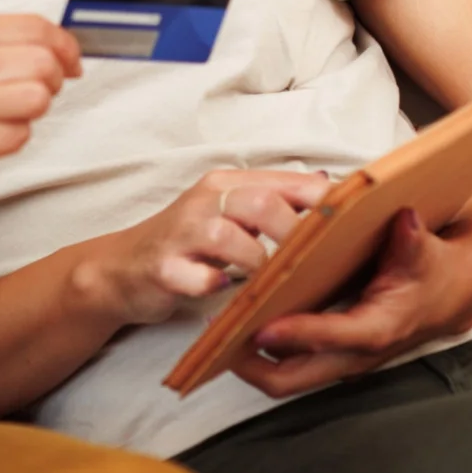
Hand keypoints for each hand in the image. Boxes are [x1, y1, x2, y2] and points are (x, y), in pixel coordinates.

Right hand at [0, 16, 82, 200]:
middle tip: (36, 90)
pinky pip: (19, 135)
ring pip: (36, 98)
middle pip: (41, 62)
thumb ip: (7, 42)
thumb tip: (67, 49)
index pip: (32, 27)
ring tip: (9, 113)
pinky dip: (14, 137)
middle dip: (52, 80)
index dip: (65, 45)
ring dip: (33, 111)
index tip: (71, 61)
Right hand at [75, 169, 333, 326]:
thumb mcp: (229, 212)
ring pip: (228, 236)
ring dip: (256, 261)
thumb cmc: (187, 242)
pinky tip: (225, 290)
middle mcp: (206, 201)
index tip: (350, 225)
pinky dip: (216, 285)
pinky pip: (197, 276)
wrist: (121, 269)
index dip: (323, 201)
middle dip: (294, 234)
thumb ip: (274, 201)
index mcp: (228, 184)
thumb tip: (330, 185)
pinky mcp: (163, 267)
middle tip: (313, 261)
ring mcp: (181, 233)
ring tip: (267, 279)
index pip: (287, 182)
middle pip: (262, 203)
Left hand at [233, 209, 471, 398]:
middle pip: (292, 378)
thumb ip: (413, 240)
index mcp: (377, 328)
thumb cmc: (431, 272)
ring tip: (215, 332)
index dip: (296, 334)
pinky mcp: (327, 356)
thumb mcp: (426, 252)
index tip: (259, 324)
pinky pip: (285, 365)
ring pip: (282, 377)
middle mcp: (353, 354)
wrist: (443, 297)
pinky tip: (236, 325)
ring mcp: (337, 359)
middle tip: (214, 337)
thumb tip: (406, 220)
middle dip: (250, 365)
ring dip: (247, 361)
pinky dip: (258, 352)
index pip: (332, 338)